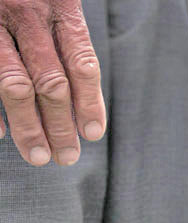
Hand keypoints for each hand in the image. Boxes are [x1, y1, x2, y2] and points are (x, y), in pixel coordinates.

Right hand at [0, 0, 104, 165]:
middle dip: (60, 125)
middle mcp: (27, 14)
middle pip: (50, 82)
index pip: (81, 63)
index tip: (92, 133)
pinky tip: (0, 134)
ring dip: (28, 126)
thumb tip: (84, 98)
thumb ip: (67, 36)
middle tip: (67, 157)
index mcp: (60, 7)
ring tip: (39, 157)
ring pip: (14, 85)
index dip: (89, 101)